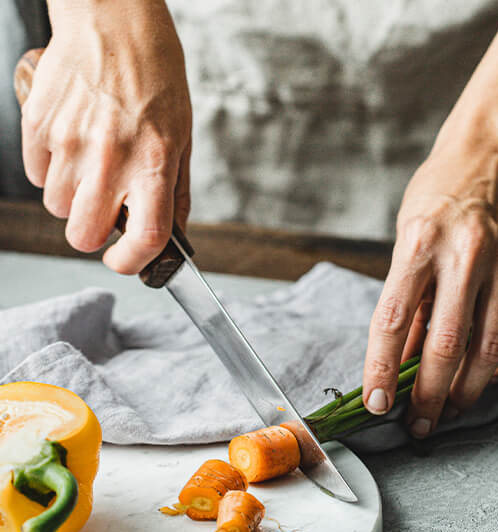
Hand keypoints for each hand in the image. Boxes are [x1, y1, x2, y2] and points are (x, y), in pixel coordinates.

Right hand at [21, 0, 191, 272]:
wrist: (113, 22)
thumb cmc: (156, 78)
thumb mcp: (183, 139)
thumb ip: (176, 194)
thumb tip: (173, 236)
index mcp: (154, 164)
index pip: (145, 237)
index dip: (132, 261)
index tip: (127, 260)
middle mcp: (110, 160)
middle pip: (82, 236)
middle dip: (93, 235)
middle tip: (105, 215)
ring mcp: (69, 143)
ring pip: (56, 208)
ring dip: (73, 201)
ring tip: (91, 169)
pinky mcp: (38, 126)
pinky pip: (35, 175)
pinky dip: (51, 172)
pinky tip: (72, 147)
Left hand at [362, 117, 497, 437]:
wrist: (495, 152)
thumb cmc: (438, 196)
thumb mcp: (407, 239)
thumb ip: (408, 299)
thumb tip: (404, 360)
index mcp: (419, 244)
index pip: (392, 323)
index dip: (382, 372)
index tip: (378, 405)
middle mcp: (465, 256)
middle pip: (445, 347)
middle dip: (428, 398)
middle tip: (418, 424)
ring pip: (488, 350)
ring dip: (467, 391)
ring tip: (451, 409)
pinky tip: (490, 379)